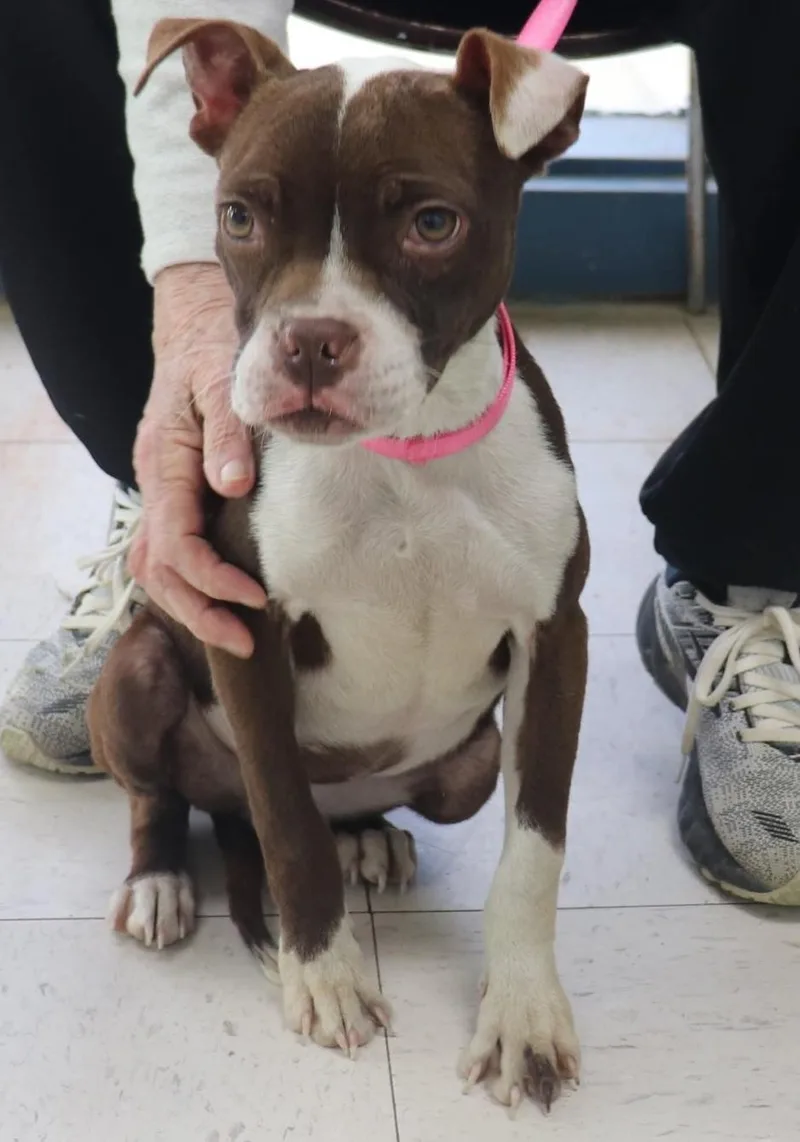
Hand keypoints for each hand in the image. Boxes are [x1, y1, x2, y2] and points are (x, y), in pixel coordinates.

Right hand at [130, 263, 265, 656]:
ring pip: (156, 566)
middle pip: (158, 569)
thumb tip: (232, 485)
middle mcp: (154, 483)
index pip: (176, 542)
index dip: (213, 579)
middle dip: (199, 611)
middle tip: (245, 641)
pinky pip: (167, 550)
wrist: (193, 327)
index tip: (257, 597)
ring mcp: (160, 491)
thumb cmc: (212, 350)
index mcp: (165, 462)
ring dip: (191, 606)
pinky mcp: (174, 494)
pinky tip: (220, 601)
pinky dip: (189, 584)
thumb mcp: (223, 380)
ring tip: (235, 634)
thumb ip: (228, 432)